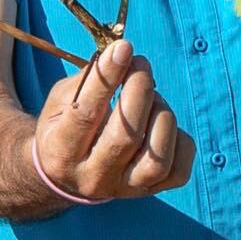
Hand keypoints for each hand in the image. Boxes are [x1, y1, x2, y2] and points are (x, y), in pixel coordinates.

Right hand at [34, 37, 189, 205]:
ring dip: (160, 114)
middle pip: (125, 136)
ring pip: (157, 158)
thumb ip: (89, 80)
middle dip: (139, 91)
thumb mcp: (61, 100)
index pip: (85, 114)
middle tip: (140, 65)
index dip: (106, 78)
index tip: (123, 48)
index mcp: (61, 151)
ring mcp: (123, 189)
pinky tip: (162, 123)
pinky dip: (179, 139)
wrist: (66, 176)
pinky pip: (179, 170)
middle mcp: (92, 177)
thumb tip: (122, 54)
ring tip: (151, 96)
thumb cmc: (64, 127)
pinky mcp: (149, 191)